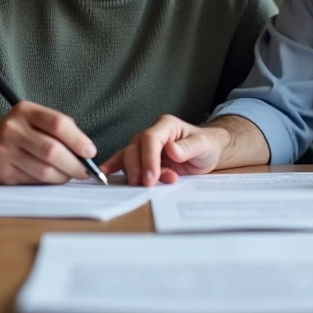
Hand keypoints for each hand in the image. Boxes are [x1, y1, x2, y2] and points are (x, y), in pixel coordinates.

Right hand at [0, 101, 95, 184]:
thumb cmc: (18, 133)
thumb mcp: (33, 120)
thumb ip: (59, 130)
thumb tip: (86, 152)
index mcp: (25, 111)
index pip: (57, 123)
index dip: (78, 140)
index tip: (90, 152)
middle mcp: (12, 129)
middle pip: (52, 150)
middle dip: (74, 164)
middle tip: (85, 172)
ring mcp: (4, 151)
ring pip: (44, 170)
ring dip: (63, 176)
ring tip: (68, 175)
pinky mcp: (0, 172)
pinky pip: (32, 181)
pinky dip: (47, 183)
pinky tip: (50, 179)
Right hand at [100, 114, 227, 185]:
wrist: (207, 151)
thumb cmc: (206, 145)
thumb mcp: (204, 145)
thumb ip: (189, 147)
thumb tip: (172, 150)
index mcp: (166, 125)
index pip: (151, 139)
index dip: (149, 158)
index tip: (152, 177)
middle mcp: (152, 133)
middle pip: (135, 148)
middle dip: (138, 168)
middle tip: (146, 185)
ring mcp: (144, 146)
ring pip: (129, 157)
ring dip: (133, 173)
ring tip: (144, 186)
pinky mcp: (142, 159)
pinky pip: (125, 161)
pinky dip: (114, 167)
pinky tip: (104, 174)